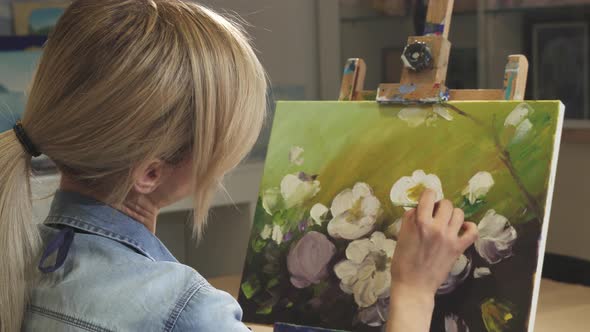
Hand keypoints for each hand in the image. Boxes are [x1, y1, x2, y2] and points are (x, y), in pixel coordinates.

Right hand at [386, 189, 477, 331]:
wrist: (413, 286)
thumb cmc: (402, 263)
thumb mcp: (401, 236)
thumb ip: (410, 220)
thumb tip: (418, 208)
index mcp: (419, 222)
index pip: (428, 195)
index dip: (427, 195)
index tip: (426, 200)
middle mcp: (436, 226)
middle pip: (446, 203)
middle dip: (440, 206)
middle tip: (435, 215)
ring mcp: (449, 237)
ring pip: (459, 213)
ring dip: (453, 215)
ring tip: (447, 223)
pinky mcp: (458, 248)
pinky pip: (472, 231)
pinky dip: (470, 227)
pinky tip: (462, 229)